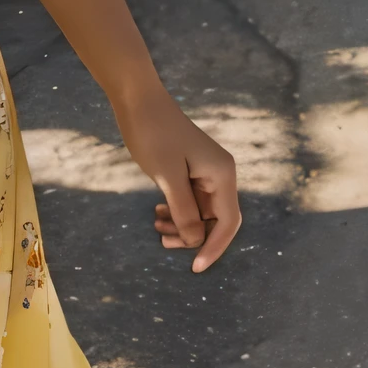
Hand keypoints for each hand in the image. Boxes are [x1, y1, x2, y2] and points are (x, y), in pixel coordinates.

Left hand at [112, 87, 240, 271]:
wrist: (138, 100)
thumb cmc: (153, 134)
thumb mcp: (168, 177)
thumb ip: (184, 211)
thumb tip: (197, 241)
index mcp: (222, 174)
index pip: (228, 223)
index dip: (213, 248)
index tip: (194, 268)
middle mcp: (220, 173)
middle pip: (216, 220)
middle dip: (194, 237)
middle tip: (164, 242)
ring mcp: (206, 170)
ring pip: (202, 211)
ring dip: (183, 225)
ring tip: (157, 229)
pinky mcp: (191, 168)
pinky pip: (191, 199)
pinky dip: (177, 211)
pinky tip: (158, 213)